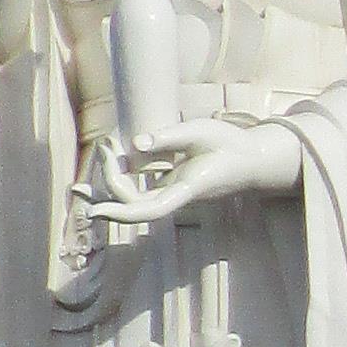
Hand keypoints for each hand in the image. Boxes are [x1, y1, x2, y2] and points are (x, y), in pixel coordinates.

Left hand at [119, 117, 305, 216]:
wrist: (252, 159)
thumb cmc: (231, 144)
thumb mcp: (202, 132)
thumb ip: (170, 137)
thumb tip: (136, 142)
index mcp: (187, 188)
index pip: (149, 210)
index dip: (120, 214)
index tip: (94, 210)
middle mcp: (176, 196)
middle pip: (134, 202)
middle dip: (109, 180)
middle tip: (105, 145)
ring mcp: (172, 191)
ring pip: (134, 196)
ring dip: (112, 178)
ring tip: (104, 147)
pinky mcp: (171, 184)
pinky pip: (141, 186)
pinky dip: (124, 173)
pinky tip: (114, 154)